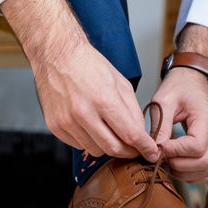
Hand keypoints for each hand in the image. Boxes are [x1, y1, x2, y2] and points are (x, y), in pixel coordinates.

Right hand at [0, 0, 158, 161]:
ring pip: (96, 151)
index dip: (145, 147)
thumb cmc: (90, 65)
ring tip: (110, 132)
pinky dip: (89, 141)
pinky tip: (91, 127)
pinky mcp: (55, 126)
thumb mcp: (121, 83)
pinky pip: (78, 145)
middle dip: (129, 152)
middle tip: (135, 148)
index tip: (152, 153)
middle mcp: (83, 113)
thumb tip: (141, 135)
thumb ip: (133, 111)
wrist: (57, 55)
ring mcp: (67, 122)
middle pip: (114, 149)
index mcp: (104, 100)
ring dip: (108, 146)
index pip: (131, 135)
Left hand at [152, 67, 207, 181]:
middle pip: (205, 161)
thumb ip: (160, 126)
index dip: (175, 151)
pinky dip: (193, 174)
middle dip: (179, 165)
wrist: (191, 79)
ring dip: (186, 172)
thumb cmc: (178, 86)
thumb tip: (156, 150)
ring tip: (168, 162)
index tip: (159, 147)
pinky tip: (178, 164)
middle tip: (161, 157)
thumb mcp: (163, 101)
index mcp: (207, 117)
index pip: (196, 146)